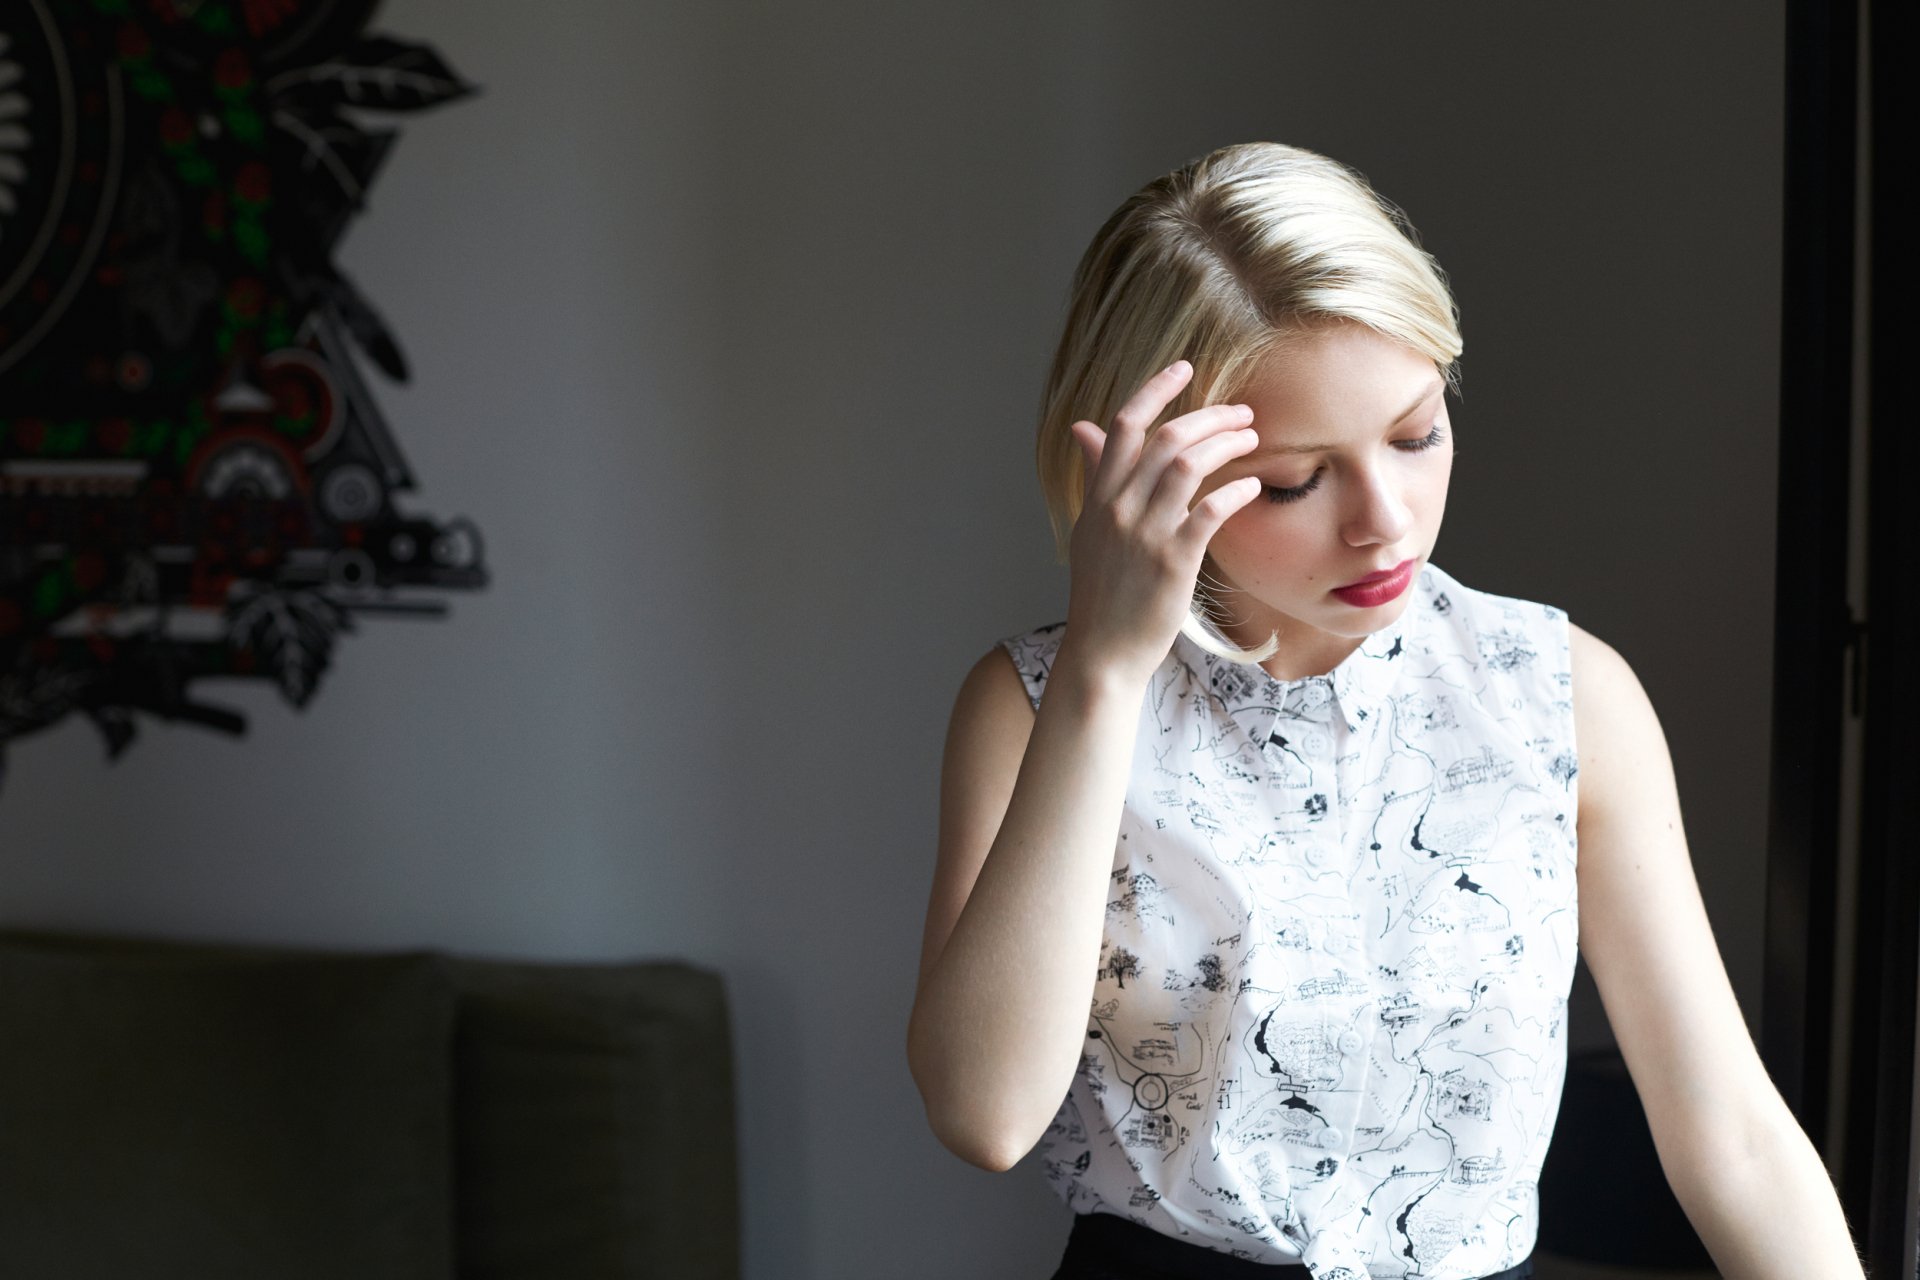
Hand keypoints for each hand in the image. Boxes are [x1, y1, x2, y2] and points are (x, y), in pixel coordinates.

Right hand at [1061, 359, 1264, 687]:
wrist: (1103, 651)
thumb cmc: (1102, 591)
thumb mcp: (1090, 528)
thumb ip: (1096, 475)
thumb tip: (1083, 429)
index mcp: (1099, 496)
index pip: (1125, 425)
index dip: (1156, 389)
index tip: (1185, 368)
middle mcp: (1119, 508)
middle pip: (1165, 437)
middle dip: (1209, 416)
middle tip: (1242, 414)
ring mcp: (1145, 533)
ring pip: (1187, 464)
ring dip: (1226, 444)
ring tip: (1252, 440)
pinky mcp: (1172, 561)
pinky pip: (1209, 511)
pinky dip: (1234, 491)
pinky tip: (1252, 487)